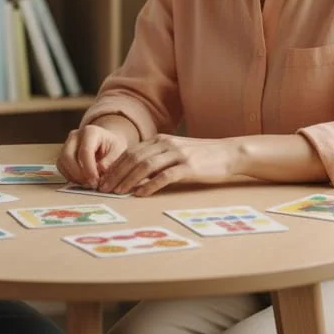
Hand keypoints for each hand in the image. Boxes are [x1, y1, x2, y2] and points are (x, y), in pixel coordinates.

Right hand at [56, 123, 129, 188]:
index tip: (96, 181)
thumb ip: (110, 161)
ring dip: (73, 176)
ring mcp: (67, 143)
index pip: (85, 151)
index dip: (89, 169)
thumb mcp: (118, 151)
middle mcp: (75, 135)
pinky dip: (69, 176)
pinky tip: (82, 181)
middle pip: (68, 156)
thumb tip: (100, 170)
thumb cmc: (113, 146)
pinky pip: (61, 166)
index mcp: (90, 131)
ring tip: (87, 184)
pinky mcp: (63, 153)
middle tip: (91, 184)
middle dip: (78, 174)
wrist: (107, 142)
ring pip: (62, 162)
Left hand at [99, 134, 238, 196]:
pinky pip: (164, 176)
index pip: (131, 152)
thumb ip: (158, 159)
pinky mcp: (188, 167)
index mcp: (161, 140)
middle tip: (104, 188)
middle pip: (133, 158)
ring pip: (145, 165)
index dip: (115, 166)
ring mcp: (177, 154)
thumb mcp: (176, 153)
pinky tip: (140, 194)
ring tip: (117, 192)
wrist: (229, 153)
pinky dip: (149, 185)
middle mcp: (166, 144)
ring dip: (128, 180)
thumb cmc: (202, 157)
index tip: (104, 179)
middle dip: (116, 174)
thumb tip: (136, 176)